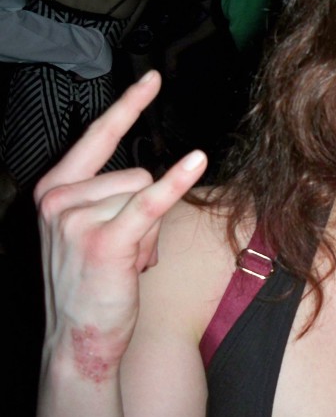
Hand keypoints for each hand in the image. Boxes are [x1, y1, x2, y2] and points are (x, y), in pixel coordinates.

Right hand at [34, 70, 206, 371]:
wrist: (79, 337)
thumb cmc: (94, 281)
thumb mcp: (89, 229)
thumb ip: (110, 195)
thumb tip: (154, 177)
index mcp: (56, 190)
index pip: (98, 136)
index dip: (127, 106)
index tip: (152, 79)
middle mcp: (59, 198)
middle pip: (137, 173)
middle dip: (144, 213)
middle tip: (123, 251)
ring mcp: (76, 218)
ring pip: (147, 194)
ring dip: (149, 232)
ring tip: (123, 261)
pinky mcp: (103, 239)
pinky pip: (150, 202)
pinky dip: (175, 183)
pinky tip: (197, 160)